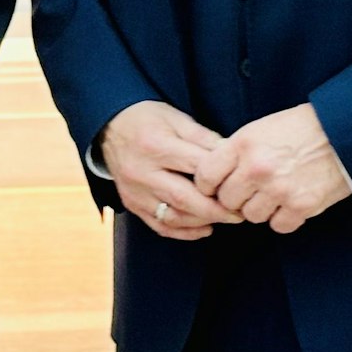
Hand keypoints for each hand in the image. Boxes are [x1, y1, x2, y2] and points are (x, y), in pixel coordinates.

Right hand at [99, 100, 243, 239]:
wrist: (108, 126)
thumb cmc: (147, 120)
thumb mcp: (176, 119)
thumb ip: (204, 139)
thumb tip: (232, 158)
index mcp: (156, 146)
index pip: (197, 169)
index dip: (224, 180)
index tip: (243, 186)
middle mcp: (142, 172)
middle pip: (186, 199)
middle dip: (218, 210)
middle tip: (240, 213)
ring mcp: (134, 191)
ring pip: (174, 217)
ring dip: (203, 221)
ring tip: (224, 217)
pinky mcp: (131, 204)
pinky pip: (160, 226)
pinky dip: (185, 232)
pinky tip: (204, 227)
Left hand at [194, 103, 350, 233]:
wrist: (341, 134)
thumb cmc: (297, 129)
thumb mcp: (257, 130)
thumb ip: (233, 152)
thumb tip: (213, 176)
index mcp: (242, 145)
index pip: (206, 176)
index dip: (208, 185)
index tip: (215, 188)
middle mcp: (257, 169)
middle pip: (227, 201)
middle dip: (234, 199)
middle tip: (247, 193)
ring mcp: (279, 189)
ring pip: (251, 216)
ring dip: (259, 209)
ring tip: (270, 196)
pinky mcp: (302, 206)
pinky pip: (278, 226)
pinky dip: (282, 219)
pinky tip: (288, 205)